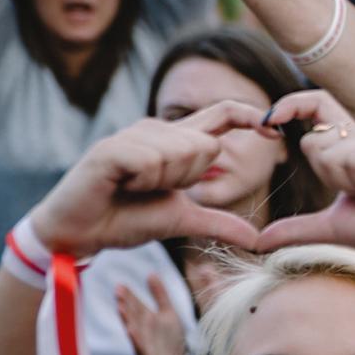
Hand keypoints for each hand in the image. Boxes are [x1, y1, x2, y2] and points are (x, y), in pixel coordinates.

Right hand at [27, 104, 265, 259]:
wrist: (80, 233)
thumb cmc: (126, 219)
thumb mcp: (182, 220)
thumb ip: (219, 223)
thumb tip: (257, 239)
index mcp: (177, 142)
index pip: (223, 114)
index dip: (250, 116)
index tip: (274, 130)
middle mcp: (157, 130)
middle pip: (208, 145)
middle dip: (189, 178)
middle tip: (154, 190)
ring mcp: (133, 135)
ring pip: (182, 151)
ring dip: (163, 182)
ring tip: (134, 187)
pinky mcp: (112, 146)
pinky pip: (153, 160)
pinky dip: (142, 181)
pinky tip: (120, 185)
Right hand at [117, 275, 186, 354]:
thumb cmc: (169, 340)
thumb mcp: (168, 313)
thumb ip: (159, 294)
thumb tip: (151, 273)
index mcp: (148, 319)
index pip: (137, 305)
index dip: (129, 296)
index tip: (119, 284)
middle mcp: (144, 330)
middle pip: (134, 315)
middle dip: (126, 304)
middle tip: (117, 291)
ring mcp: (144, 343)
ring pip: (134, 329)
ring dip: (127, 319)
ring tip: (120, 308)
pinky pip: (141, 346)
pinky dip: (136, 339)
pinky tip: (130, 332)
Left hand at [257, 92, 354, 279]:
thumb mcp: (333, 228)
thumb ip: (297, 228)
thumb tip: (258, 242)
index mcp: (354, 144)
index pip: (317, 106)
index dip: (290, 106)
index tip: (268, 121)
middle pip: (314, 143)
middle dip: (328, 178)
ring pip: (332, 153)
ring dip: (349, 183)